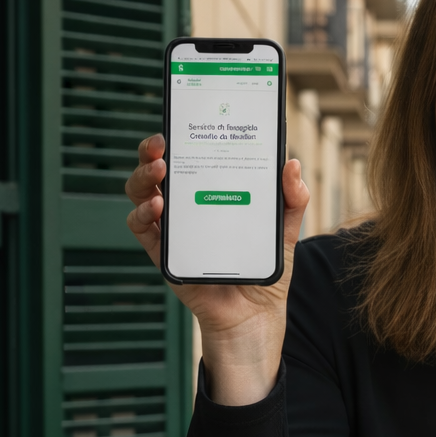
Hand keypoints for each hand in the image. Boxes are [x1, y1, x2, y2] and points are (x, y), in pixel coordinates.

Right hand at [125, 134, 309, 404]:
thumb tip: (292, 164)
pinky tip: (157, 208)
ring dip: (143, 178)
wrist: (255, 318)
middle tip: (161, 143)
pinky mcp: (165, 253)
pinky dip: (143, 215)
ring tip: (159, 171)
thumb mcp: (284, 232)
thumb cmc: (264, 270)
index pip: (191, 157)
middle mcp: (187, 207)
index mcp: (211, 193)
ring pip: (143, 193)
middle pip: (159, 170)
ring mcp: (173, 229)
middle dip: (153, 150)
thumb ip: (291, 200)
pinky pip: (143, 230)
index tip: (183, 118)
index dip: (182, 135)